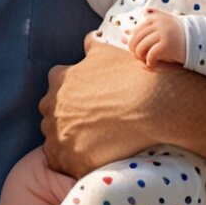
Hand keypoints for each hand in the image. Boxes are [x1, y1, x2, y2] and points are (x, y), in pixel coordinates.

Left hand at [39, 37, 173, 177]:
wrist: (154, 104)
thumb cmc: (133, 75)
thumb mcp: (108, 52)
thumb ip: (91, 45)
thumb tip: (89, 39)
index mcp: (59, 79)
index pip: (55, 88)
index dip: (72, 95)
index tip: (88, 101)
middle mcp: (52, 106)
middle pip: (51, 115)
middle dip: (66, 118)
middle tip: (92, 123)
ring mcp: (58, 135)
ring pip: (54, 141)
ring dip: (68, 142)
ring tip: (94, 143)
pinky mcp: (69, 160)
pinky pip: (63, 165)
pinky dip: (74, 163)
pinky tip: (93, 159)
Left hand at [127, 8, 184, 67]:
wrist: (198, 42)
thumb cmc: (177, 35)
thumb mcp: (162, 25)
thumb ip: (144, 27)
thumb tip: (124, 33)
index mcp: (155, 17)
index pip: (136, 31)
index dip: (133, 41)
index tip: (136, 49)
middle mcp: (158, 23)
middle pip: (136, 39)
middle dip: (135, 50)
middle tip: (138, 57)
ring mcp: (163, 33)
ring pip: (141, 48)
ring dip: (141, 57)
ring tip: (145, 61)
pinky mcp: (167, 44)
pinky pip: (150, 55)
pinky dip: (149, 62)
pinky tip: (153, 64)